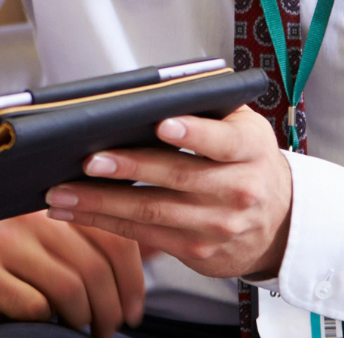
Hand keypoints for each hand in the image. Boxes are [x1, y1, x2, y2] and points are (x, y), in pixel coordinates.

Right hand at [0, 210, 143, 337]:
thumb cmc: (7, 270)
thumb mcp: (51, 252)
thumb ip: (92, 246)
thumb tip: (150, 253)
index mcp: (53, 206)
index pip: (112, 236)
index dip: (133, 281)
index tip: (133, 312)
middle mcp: (29, 215)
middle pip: (94, 266)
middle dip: (110, 310)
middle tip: (108, 331)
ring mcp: (3, 240)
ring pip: (69, 286)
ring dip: (83, 320)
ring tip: (81, 330)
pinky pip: (35, 304)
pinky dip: (46, 321)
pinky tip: (43, 323)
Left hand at [45, 104, 292, 279]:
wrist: (281, 220)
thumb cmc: (246, 159)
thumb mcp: (241, 125)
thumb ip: (203, 107)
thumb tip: (145, 92)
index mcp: (250, 149)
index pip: (222, 140)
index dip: (192, 132)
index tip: (160, 123)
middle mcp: (239, 190)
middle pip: (177, 177)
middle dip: (128, 168)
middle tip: (87, 159)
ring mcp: (218, 225)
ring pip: (152, 211)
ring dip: (100, 202)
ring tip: (61, 190)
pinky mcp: (198, 251)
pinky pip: (143, 235)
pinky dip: (103, 223)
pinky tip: (72, 211)